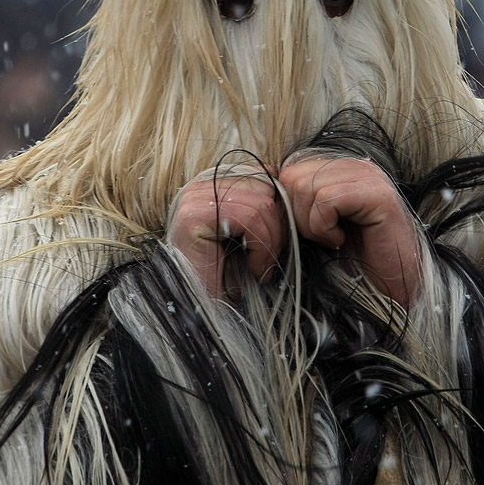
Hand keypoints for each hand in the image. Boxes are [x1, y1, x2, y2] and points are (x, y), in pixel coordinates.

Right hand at [168, 168, 284, 297]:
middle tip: (268, 258)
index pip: (261, 173)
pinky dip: (261, 246)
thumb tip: (288, 184)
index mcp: (212, 184)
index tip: (276, 241)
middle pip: (264, 187)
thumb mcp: (249, 235)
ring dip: (270, 242)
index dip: (277, 208)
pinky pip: (249, 217)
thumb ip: (262, 207)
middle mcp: (200, 186)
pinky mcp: (196, 214)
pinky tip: (254, 268)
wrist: (200, 311)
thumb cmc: (225, 277)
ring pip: (261, 203)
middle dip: (277, 226)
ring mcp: (195, 197)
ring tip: (260, 266)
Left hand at [278, 156, 420, 306]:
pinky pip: (326, 201)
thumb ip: (299, 204)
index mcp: (341, 170)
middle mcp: (356, 166)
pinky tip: (342, 240)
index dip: (288, 206)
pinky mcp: (377, 195)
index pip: (290, 170)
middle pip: (294, 176)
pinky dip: (325, 228)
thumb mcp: (317, 227)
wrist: (388, 292)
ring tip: (334, 239)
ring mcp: (369, 177)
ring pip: (307, 187)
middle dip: (298, 215)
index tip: (306, 232)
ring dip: (312, 224)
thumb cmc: (352, 261)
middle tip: (322, 237)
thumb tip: (267, 192)